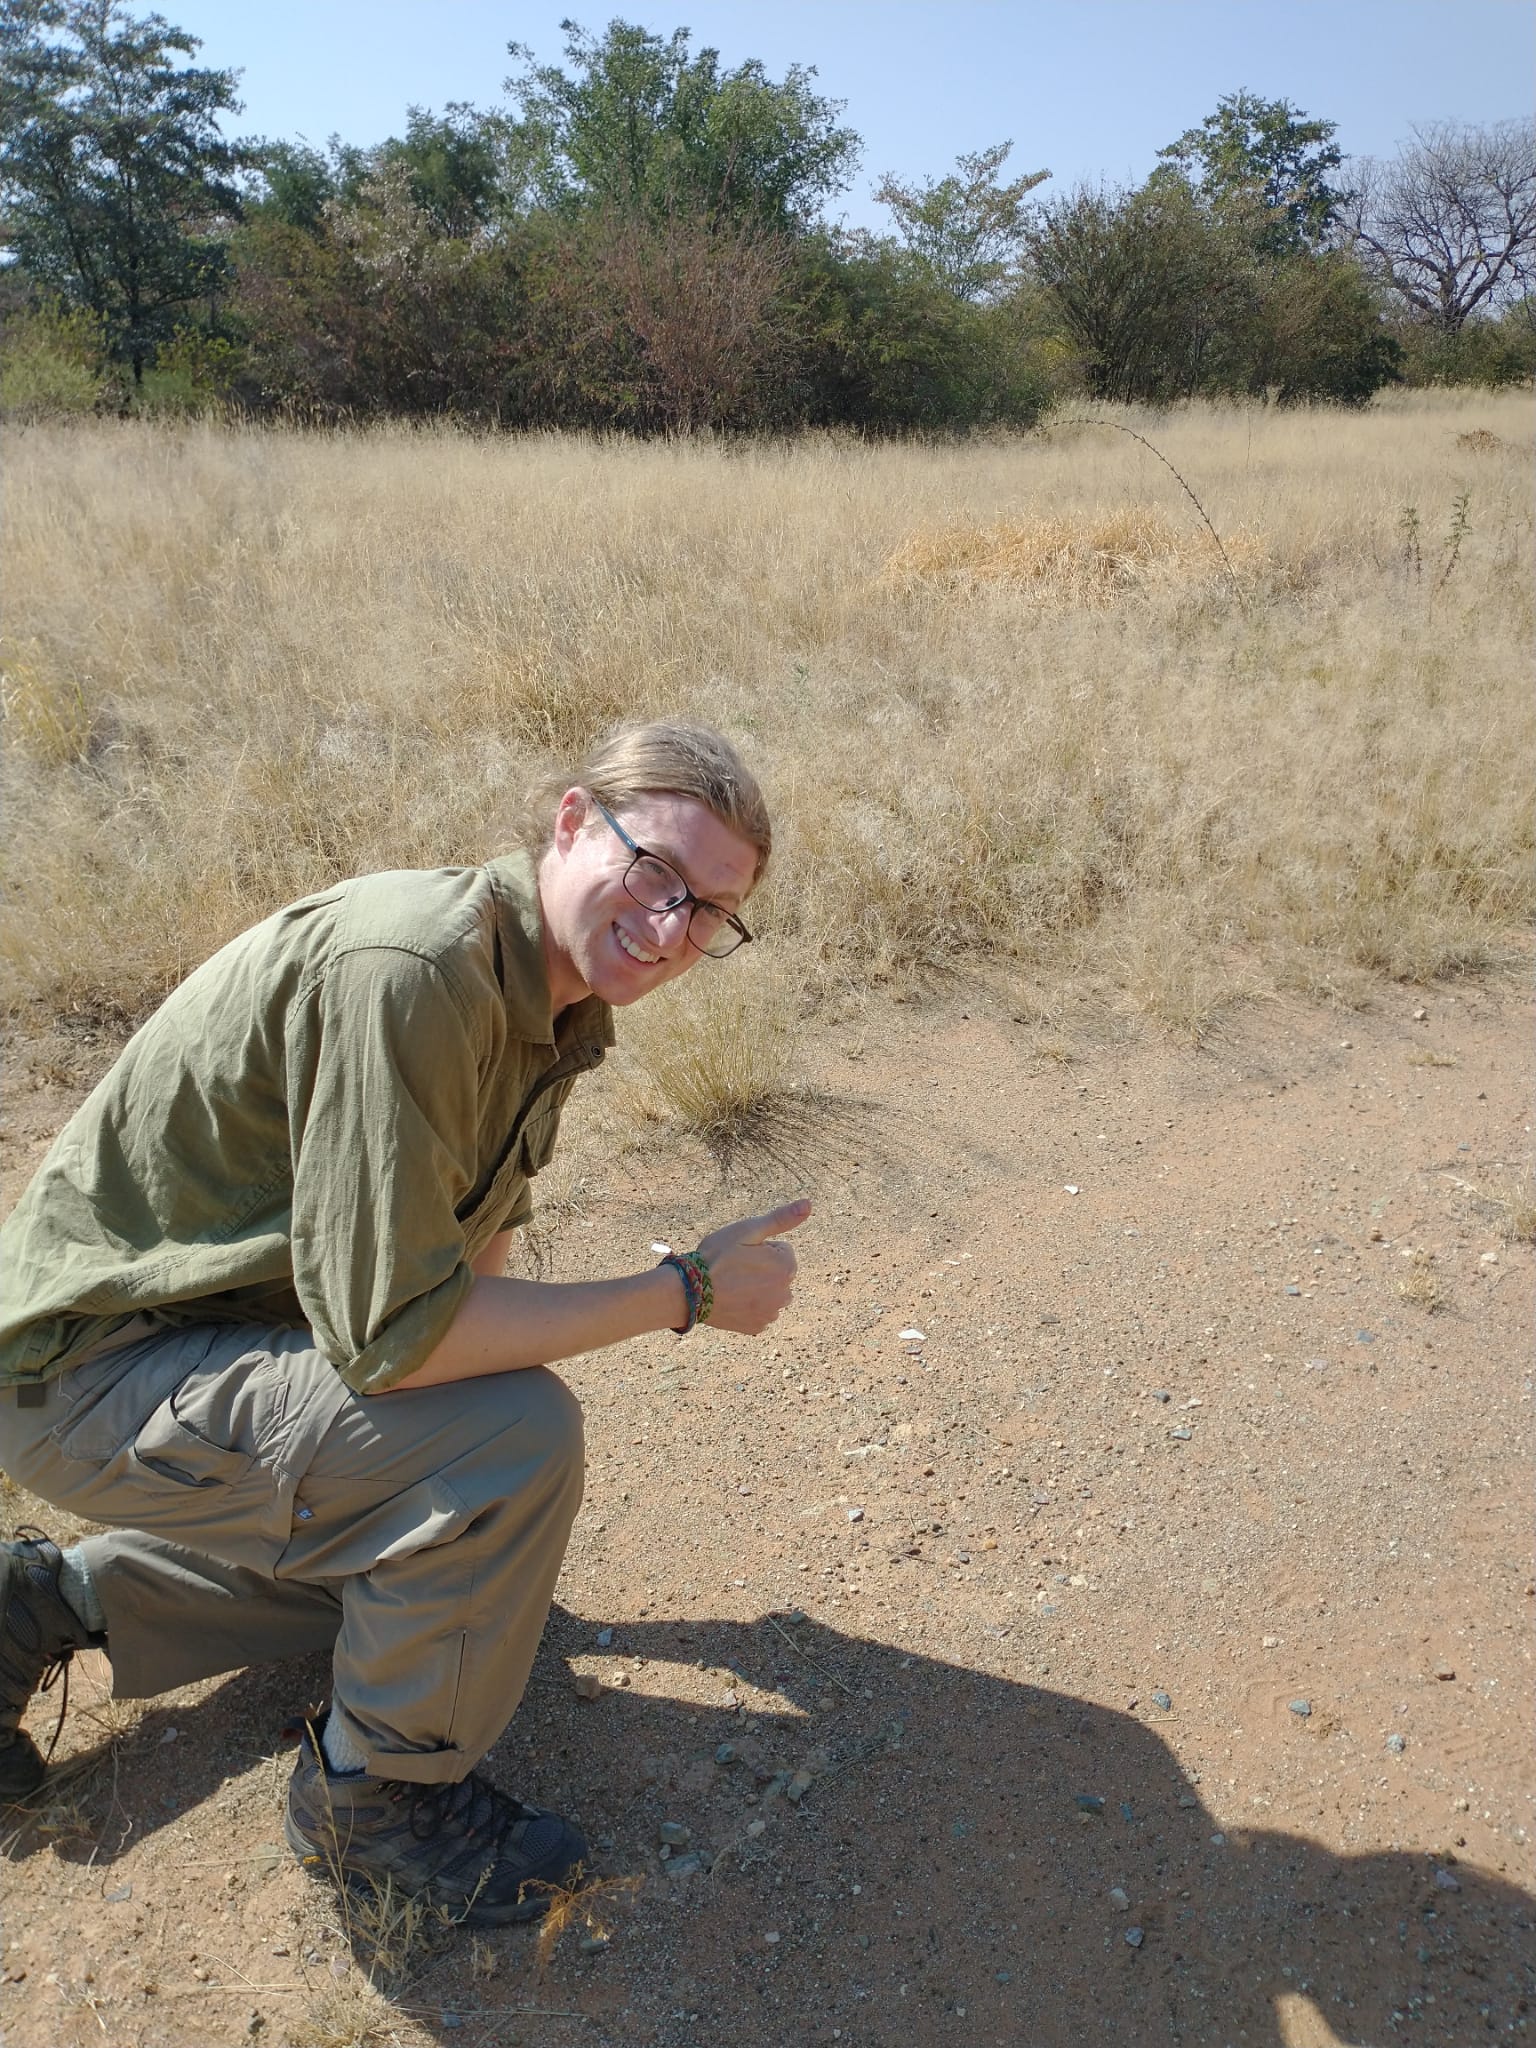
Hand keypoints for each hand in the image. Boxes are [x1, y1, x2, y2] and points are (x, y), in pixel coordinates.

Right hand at [694, 1198, 810, 1335]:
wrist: (689, 1291)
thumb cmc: (717, 1257)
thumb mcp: (748, 1230)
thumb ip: (781, 1218)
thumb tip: (808, 1204)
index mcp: (787, 1267)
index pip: (782, 1251)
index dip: (760, 1248)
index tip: (742, 1253)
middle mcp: (785, 1293)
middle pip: (777, 1273)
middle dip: (762, 1269)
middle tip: (735, 1268)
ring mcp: (771, 1313)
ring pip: (769, 1293)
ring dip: (756, 1288)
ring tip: (731, 1284)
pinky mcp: (757, 1327)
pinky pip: (759, 1311)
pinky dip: (748, 1306)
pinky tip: (731, 1300)